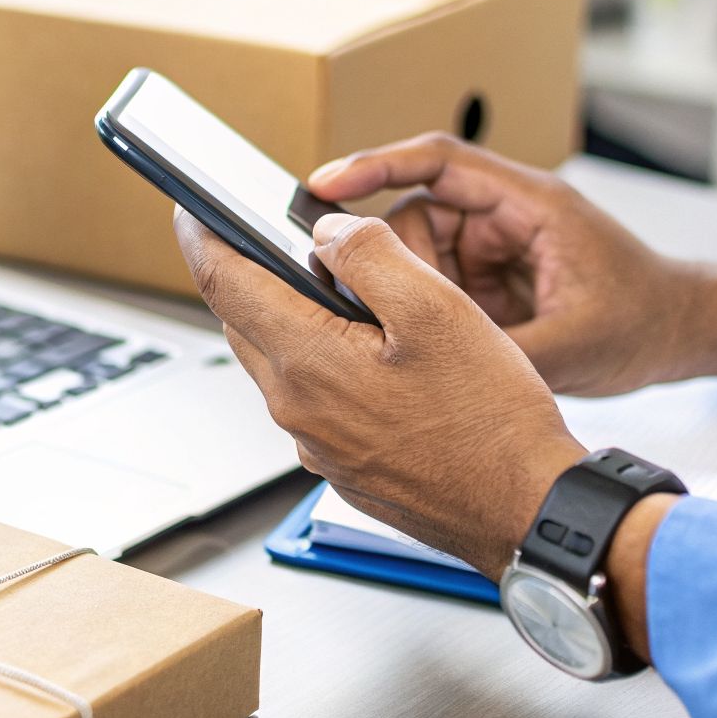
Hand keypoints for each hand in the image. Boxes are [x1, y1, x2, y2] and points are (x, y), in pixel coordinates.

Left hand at [173, 207, 584, 578]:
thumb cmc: (491, 420)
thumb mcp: (438, 309)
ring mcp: (316, 444)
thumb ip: (371, 254)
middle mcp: (296, 409)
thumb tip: (328, 231)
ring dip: (293, 318)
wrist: (523, 510)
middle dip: (251, 273)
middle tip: (276, 236)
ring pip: (280, 360)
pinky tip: (373, 352)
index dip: (202, 236)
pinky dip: (323, 362)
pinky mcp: (341, 464)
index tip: (193, 208)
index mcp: (308, 362)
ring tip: (343, 289)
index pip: (223, 284)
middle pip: (245, 321)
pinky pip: (312, 399)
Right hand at [306, 133, 714, 396]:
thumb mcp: (574, 347)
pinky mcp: (487, 277)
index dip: (374, 164)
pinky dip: (426, 314)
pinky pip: (434, 286)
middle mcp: (504, 216)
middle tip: (387, 309)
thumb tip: (427, 359)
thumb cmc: (647, 320)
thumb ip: (499, 352)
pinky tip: (438, 348)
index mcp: (529, 205)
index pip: (437, 162)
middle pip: (412, 215)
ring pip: (416, 255)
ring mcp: (493, 246)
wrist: (685, 334)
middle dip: (393, 261)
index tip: (324, 183)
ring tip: (435, 340)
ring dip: (413, 296)